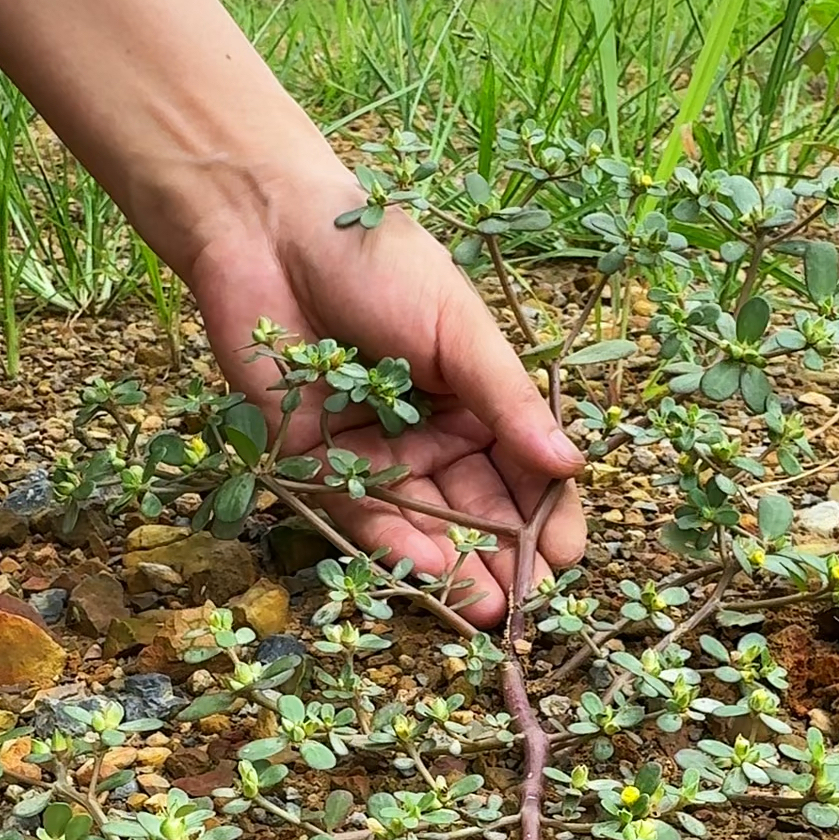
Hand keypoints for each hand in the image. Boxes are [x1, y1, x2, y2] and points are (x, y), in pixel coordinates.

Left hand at [185, 161, 585, 625]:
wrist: (267, 231)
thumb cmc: (377, 261)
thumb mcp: (459, 329)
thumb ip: (508, 401)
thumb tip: (571, 464)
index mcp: (476, 396)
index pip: (524, 467)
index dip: (548, 513)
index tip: (568, 557)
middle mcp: (432, 432)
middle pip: (479, 508)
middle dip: (507, 558)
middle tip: (533, 604)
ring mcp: (378, 453)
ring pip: (426, 523)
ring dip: (459, 567)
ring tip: (490, 608)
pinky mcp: (316, 465)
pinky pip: (363, 515)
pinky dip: (397, 545)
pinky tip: (433, 571)